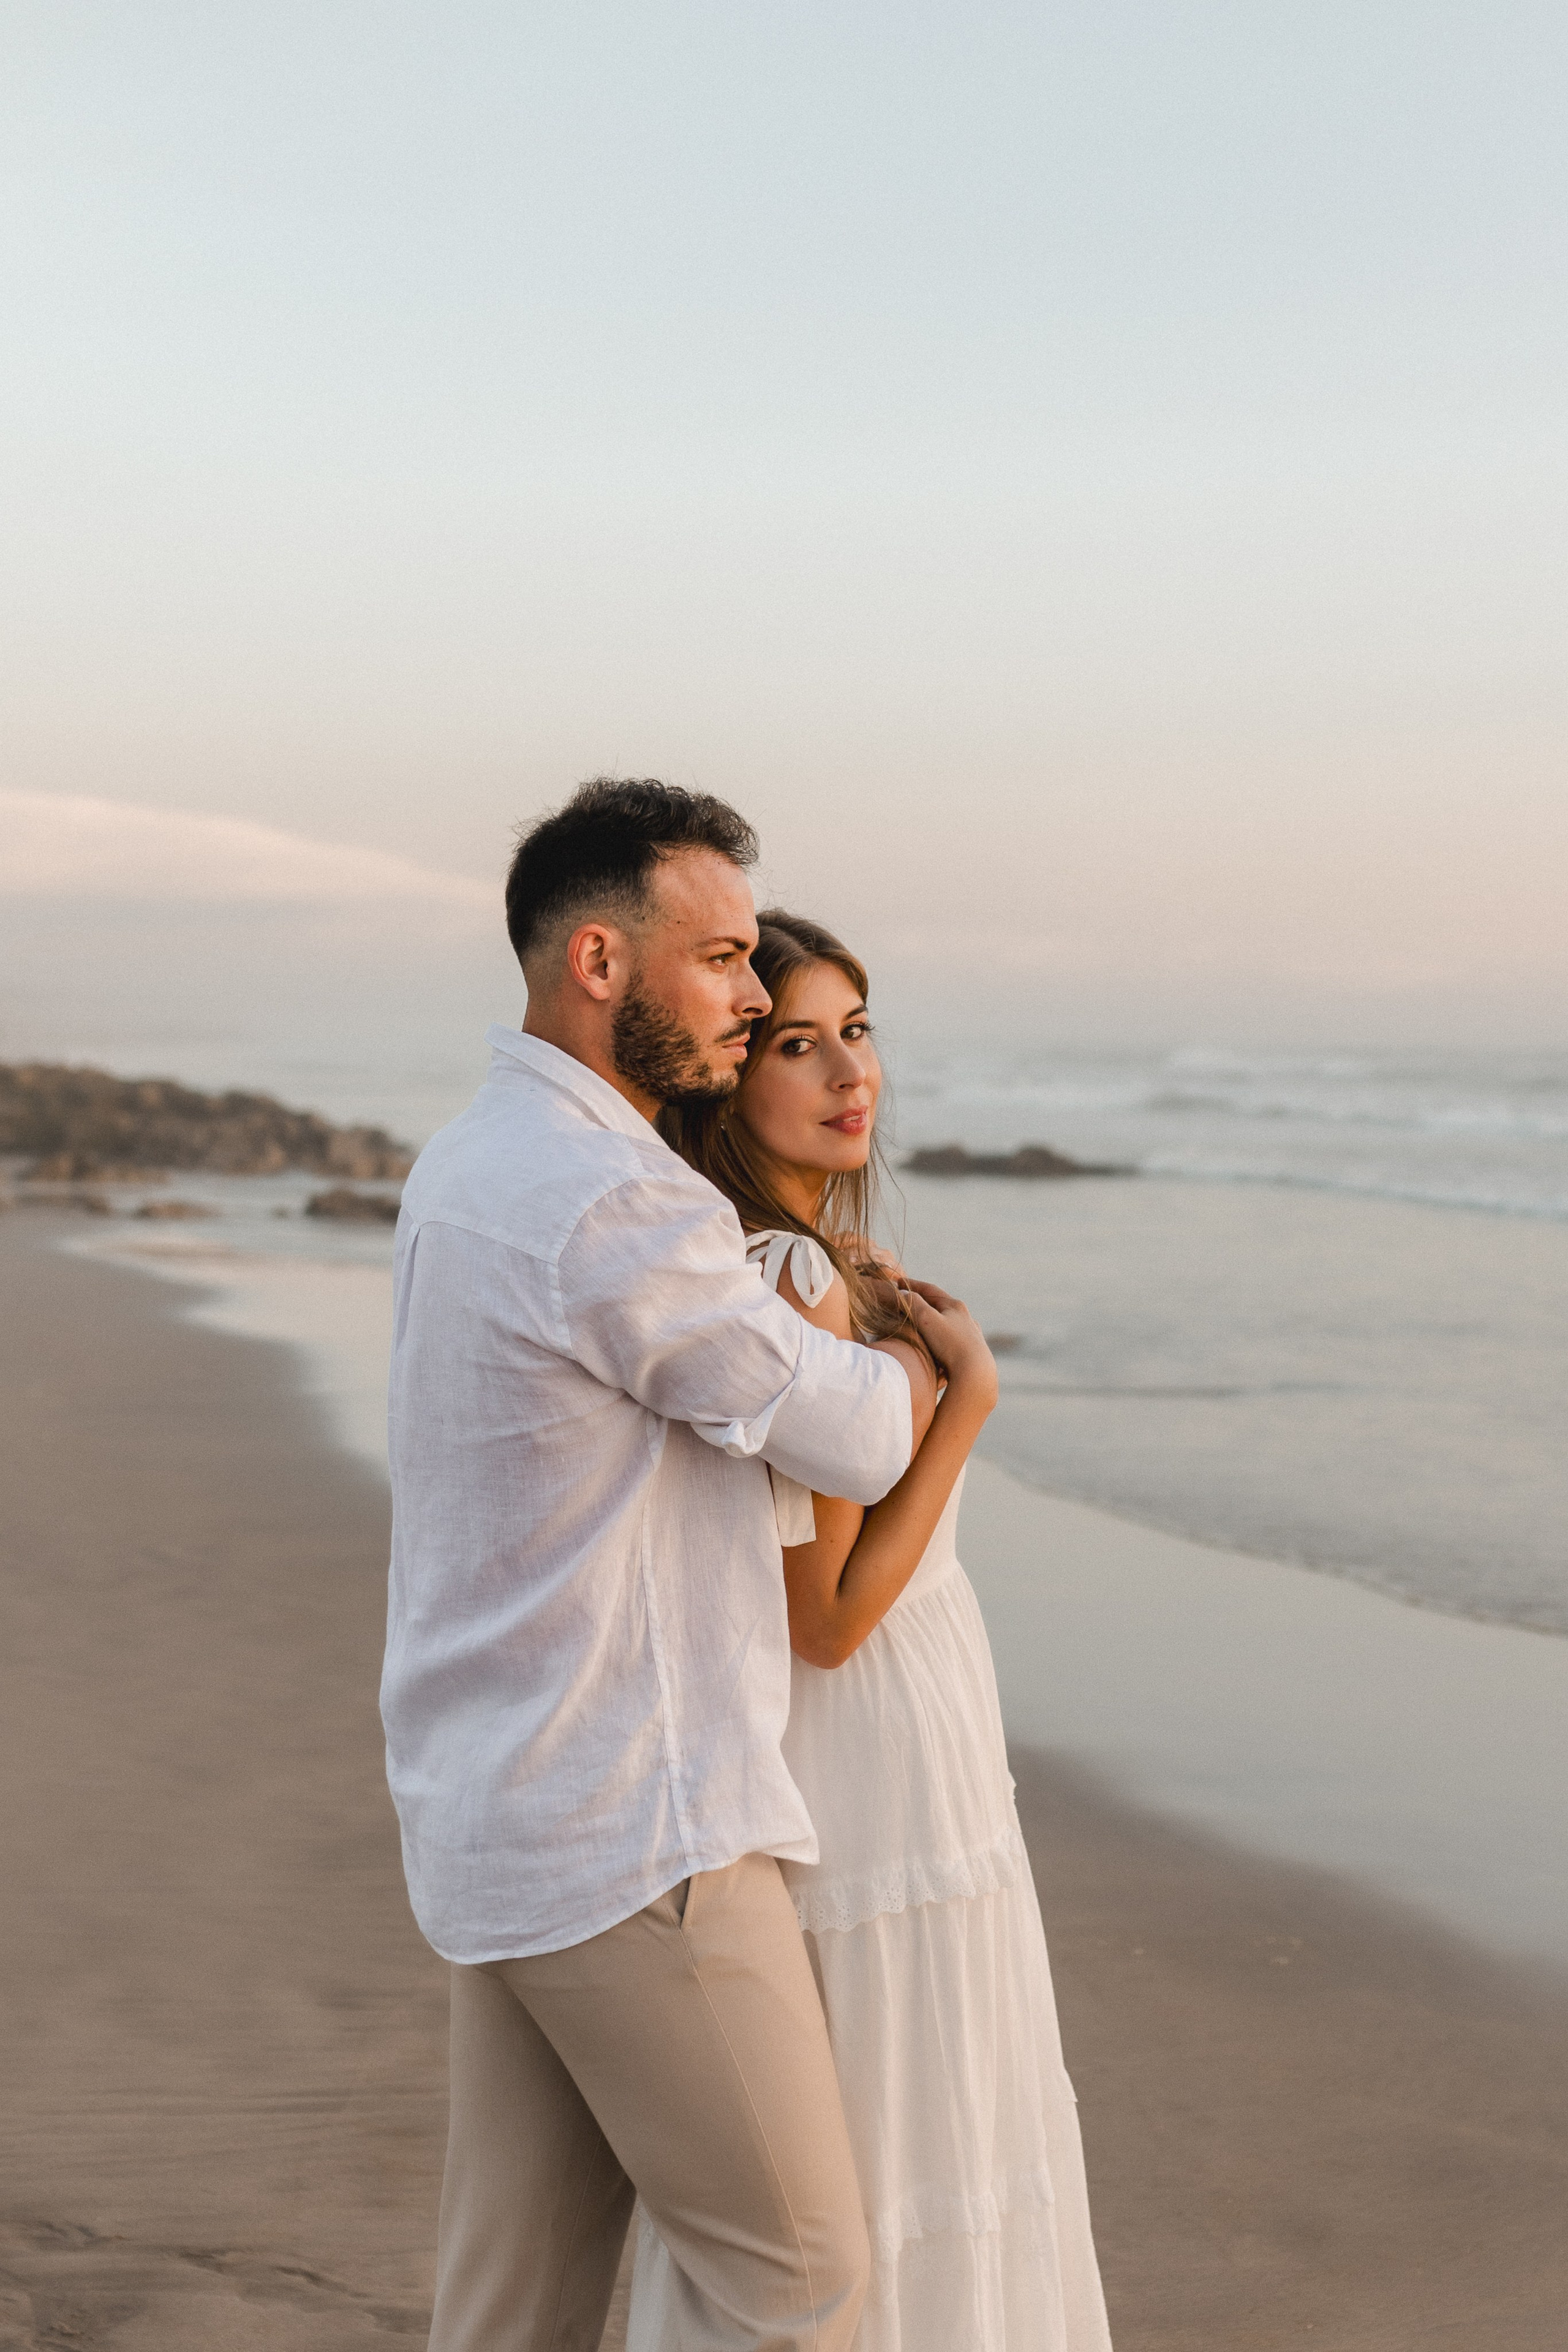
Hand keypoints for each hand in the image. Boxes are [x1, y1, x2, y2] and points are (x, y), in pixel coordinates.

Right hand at [898, 1281, 998, 1409]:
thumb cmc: (950, 1345)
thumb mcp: (927, 1319)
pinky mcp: (971, 1352)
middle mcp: (965, 1318)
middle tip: (906, 1302)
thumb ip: (913, 1304)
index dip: (913, 1285)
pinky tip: (939, 1344)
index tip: (898, 1282)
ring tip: (921, 1324)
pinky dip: (941, 1337)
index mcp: (955, 1306)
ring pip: (948, 1323)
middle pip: (940, 1305)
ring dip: (933, 1321)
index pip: (930, 1290)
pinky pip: (952, 1340)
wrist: (976, 1374)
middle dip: (923, 1302)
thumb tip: (903, 1294)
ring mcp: (970, 1335)